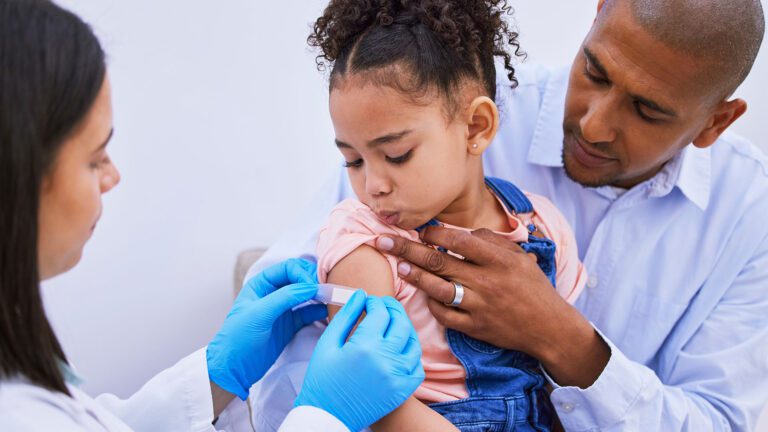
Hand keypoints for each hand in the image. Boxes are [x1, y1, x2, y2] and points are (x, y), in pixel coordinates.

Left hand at [207, 259, 326, 399]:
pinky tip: (328, 312)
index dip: (304, 274)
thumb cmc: (238, 338)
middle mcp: (273, 293)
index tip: (315, 287)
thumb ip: (285, 297)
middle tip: (326, 292)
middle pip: (300, 278)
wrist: (233, 370)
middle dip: (314, 282)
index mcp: (261, 284)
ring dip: (319, 296)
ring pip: (306, 295)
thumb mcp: (259, 314)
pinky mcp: (290, 325)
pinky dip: (319, 311)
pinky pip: (309, 312)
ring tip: (331, 300)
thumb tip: (312, 287)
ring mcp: (283, 309)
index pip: (289, 269)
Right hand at [295, 291, 424, 430]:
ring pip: (413, 342)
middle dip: (392, 309)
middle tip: (383, 306)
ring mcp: (397, 376)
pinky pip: (417, 366)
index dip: (375, 302)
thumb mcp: (328, 343)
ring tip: (391, 324)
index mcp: (364, 346)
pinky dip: (411, 353)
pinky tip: (399, 348)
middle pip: (401, 322)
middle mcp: (385, 359)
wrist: (328, 416)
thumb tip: (360, 295)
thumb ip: (345, 316)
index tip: (368, 301)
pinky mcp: (403, 390)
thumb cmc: (323, 378)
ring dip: (404, 328)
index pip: (381, 312)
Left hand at [376, 226, 608, 388]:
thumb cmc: (533, 286)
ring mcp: (479, 306)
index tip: (422, 229)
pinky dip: (432, 303)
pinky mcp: (474, 327)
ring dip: (415, 276)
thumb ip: (490, 241)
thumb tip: (459, 232)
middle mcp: (486, 281)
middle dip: (407, 249)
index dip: (434, 233)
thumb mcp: (519, 256)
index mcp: (498, 260)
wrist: (548, 327)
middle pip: (438, 262)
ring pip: (437, 289)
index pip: (458, 240)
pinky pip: (445, 315)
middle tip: (383, 240)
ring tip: (400, 265)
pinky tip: (423, 293)